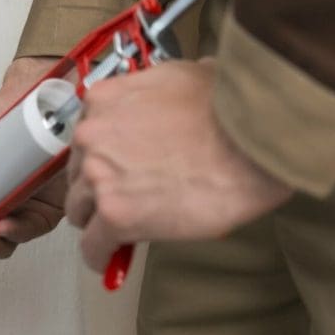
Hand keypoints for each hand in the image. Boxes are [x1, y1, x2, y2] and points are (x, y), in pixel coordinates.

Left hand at [64, 59, 292, 272]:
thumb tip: (176, 93)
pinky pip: (93, 246)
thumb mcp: (188, 76)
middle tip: (129, 200)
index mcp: (105, 99)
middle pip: (78, 175)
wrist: (256, 138)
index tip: (118, 172)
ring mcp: (98, 175)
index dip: (104, 159)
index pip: (86, 138)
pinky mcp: (115, 214)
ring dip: (99, 221)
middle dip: (100, 189)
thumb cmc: (233, 109)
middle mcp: (92, 135)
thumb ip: (162, 90)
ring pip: (80, 211)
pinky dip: (102, 256)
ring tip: (125, 230)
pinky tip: (114, 259)